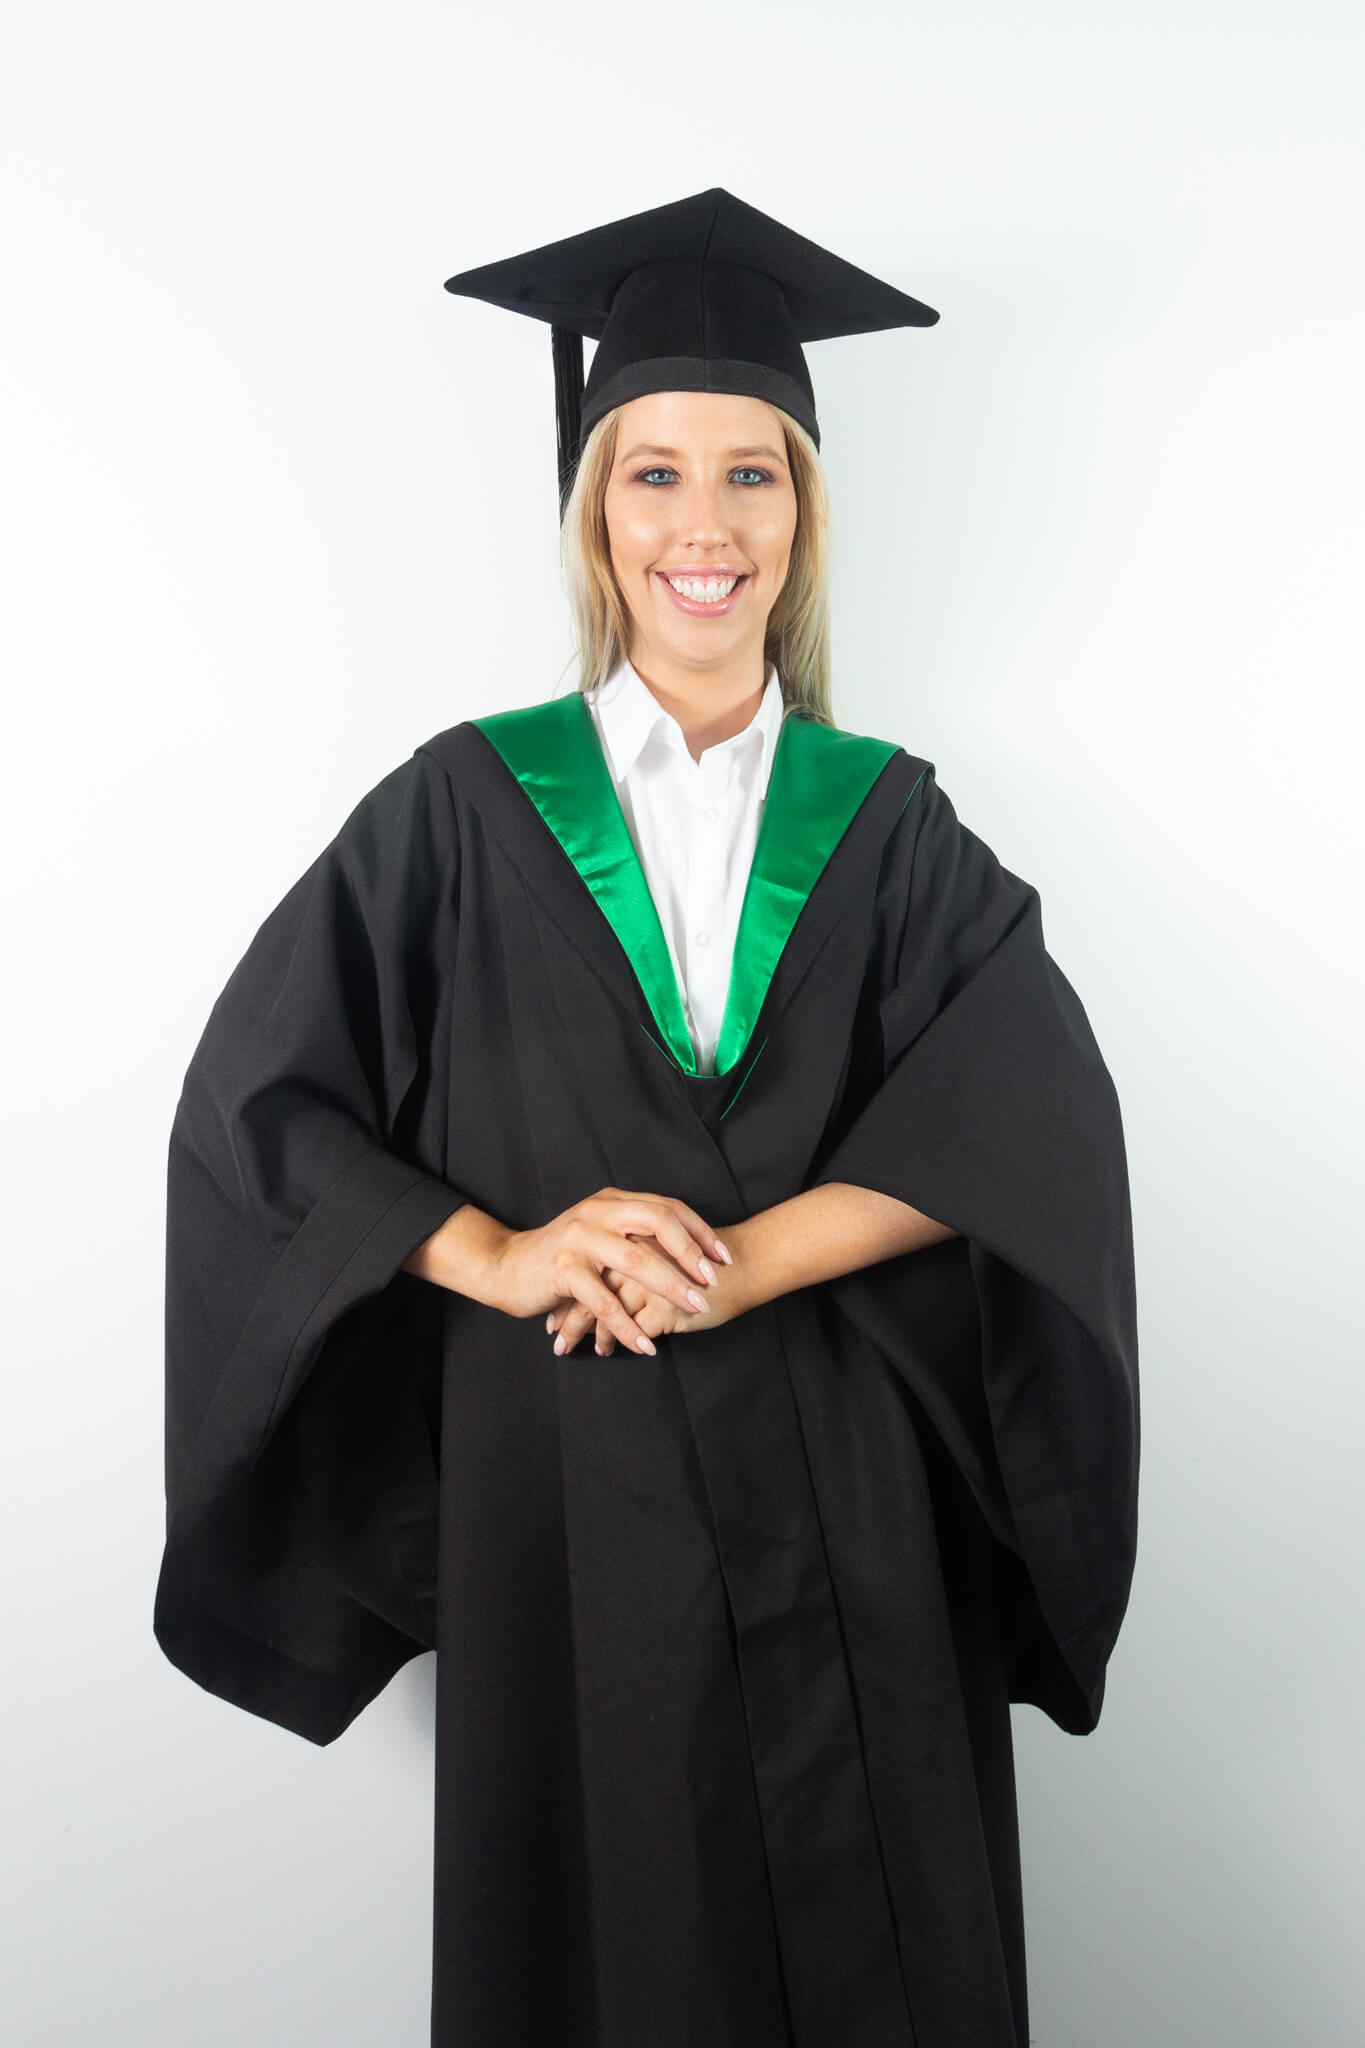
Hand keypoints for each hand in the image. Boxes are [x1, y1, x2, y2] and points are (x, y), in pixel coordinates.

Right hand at [489, 1186, 731, 1357]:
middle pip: (658, 1222)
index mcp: (613, 1201)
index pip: (667, 1208)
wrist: (507, 1267)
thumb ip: (634, 1233)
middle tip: (712, 1280)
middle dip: (692, 1253)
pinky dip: (628, 1327)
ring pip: (635, 1261)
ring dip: (670, 1287)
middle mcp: (597, 1212)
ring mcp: (579, 1239)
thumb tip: (687, 1250)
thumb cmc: (562, 1256)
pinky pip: (604, 1302)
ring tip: (694, 1308)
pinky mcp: (562, 1270)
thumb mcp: (600, 1233)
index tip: (724, 1257)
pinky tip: (645, 1346)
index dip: (700, 1232)